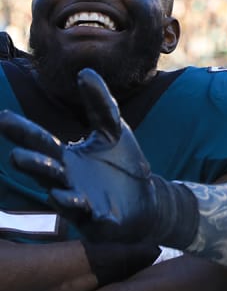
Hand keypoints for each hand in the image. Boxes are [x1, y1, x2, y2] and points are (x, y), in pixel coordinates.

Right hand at [0, 69, 157, 241]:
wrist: (148, 199)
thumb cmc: (122, 165)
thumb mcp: (113, 129)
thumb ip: (100, 103)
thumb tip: (85, 71)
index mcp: (64, 159)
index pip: (40, 142)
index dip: (22, 131)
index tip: (3, 117)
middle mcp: (66, 181)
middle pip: (45, 171)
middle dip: (32, 164)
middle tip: (16, 156)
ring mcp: (81, 203)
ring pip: (62, 196)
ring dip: (56, 190)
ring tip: (52, 181)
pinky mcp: (100, 219)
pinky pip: (90, 216)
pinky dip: (86, 210)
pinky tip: (83, 202)